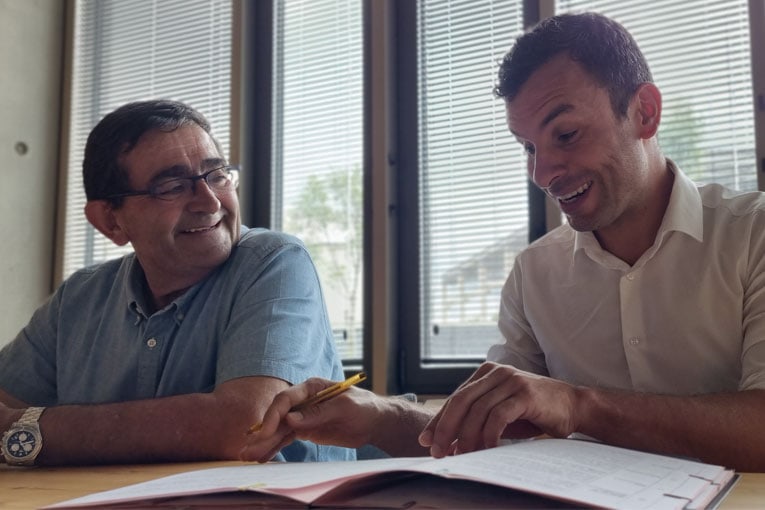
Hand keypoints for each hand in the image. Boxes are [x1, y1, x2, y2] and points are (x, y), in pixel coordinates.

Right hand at [240, 377, 382, 462]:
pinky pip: (286, 438)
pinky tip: (261, 457)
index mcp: (311, 387)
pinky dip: (274, 447)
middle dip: (263, 433)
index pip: (286, 399)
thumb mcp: (344, 407)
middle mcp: (303, 400)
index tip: (266, 432)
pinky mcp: (305, 430)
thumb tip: (290, 419)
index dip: (274, 415)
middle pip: (278, 416)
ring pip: (279, 430)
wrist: (374, 420)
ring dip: (264, 443)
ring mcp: (302, 416)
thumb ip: (317, 413)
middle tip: (248, 449)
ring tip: (247, 457)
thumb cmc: (363, 407)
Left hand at [418, 362, 579, 456]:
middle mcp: (496, 372)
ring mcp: (510, 380)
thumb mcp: (500, 415)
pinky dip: (488, 435)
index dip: (439, 421)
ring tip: (461, 455)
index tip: (426, 441)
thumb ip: (476, 421)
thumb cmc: (534, 412)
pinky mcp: (524, 393)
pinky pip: (497, 416)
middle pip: (461, 401)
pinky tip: (486, 449)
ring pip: (477, 410)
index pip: (456, 398)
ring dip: (466, 436)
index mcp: (486, 373)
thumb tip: (447, 442)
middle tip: (437, 451)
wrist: (573, 406)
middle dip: (445, 428)